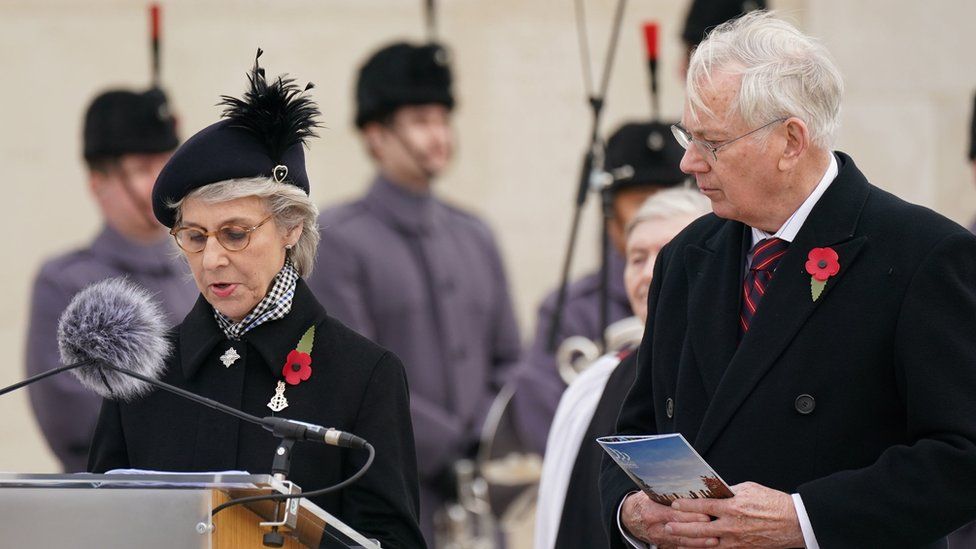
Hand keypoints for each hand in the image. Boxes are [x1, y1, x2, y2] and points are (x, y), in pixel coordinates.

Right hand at [621, 491, 714, 547]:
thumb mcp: (649, 494)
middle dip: (698, 529)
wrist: (628, 517)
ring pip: (681, 542)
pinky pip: (679, 547)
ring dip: (699, 542)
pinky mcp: (663, 545)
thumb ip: (666, 493)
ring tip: (714, 540)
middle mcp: (655, 528)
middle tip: (715, 527)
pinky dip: (692, 548)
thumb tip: (687, 485)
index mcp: (651, 512)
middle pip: (680, 530)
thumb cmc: (642, 502)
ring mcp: (659, 539)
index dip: (691, 515)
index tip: (706, 514)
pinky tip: (704, 547)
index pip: (674, 514)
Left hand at [664, 482, 803, 547]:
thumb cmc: (773, 503)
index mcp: (734, 507)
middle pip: (700, 527)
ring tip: (675, 541)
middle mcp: (732, 525)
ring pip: (707, 543)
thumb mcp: (749, 489)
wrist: (795, 522)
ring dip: (689, 542)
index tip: (674, 504)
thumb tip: (713, 491)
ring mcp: (737, 540)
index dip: (686, 505)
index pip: (703, 505)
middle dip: (681, 527)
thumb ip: (729, 491)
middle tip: (667, 526)